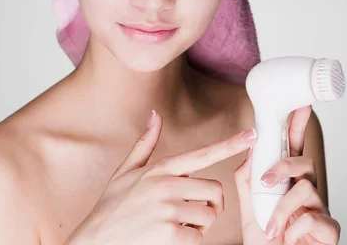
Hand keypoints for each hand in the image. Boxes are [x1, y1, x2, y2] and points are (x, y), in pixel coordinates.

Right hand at [64, 110, 258, 244]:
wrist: (94, 239)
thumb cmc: (110, 207)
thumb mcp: (124, 172)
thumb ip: (144, 144)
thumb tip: (155, 115)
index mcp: (159, 169)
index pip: (202, 154)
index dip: (229, 145)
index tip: (251, 136)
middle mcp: (165, 185)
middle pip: (215, 190)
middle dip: (211, 204)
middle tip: (194, 211)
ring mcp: (167, 208)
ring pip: (210, 215)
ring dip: (200, 224)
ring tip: (177, 224)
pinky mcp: (169, 232)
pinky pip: (199, 237)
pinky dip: (190, 241)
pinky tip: (170, 238)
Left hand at [233, 106, 340, 244]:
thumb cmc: (264, 239)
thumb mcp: (249, 205)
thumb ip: (248, 177)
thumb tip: (250, 150)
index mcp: (287, 182)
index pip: (292, 149)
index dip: (297, 126)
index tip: (301, 104)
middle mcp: (305, 191)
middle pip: (303, 162)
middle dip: (284, 167)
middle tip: (266, 182)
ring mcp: (319, 208)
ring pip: (306, 189)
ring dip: (281, 209)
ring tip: (271, 227)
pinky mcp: (329, 228)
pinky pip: (313, 216)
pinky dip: (292, 230)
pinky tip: (288, 239)